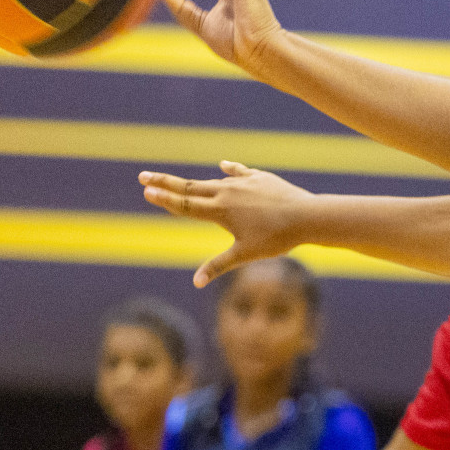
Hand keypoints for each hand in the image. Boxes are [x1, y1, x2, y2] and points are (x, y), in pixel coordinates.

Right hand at [139, 161, 315, 286]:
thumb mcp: (244, 254)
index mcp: (220, 211)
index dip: (164, 199)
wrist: (306, 216)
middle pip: (190, 187)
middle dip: (165, 182)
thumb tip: (196, 283)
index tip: (146, 191)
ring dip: (193, 181)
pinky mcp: (260, 177)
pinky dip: (230, 170)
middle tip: (143, 176)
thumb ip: (218, 266)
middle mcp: (227, 192)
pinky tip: (223, 165)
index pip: (185, 205)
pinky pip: (240, 172)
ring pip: (212, 181)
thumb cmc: (276, 239)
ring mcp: (243, 182)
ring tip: (176, 179)